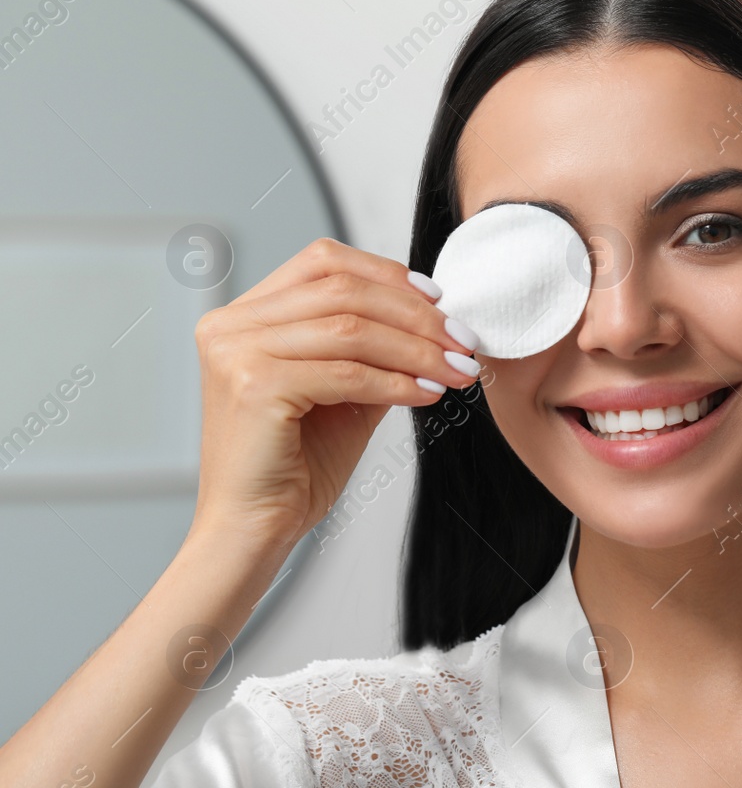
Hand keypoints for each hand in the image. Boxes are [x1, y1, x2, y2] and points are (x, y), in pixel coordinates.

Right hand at [189, 237, 480, 549]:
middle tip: (464, 342)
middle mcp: (231, 325)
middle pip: (342, 290)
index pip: (323, 261)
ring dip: (418, 350)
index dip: (387, 274)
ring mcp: (237, 352)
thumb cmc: (294, 465)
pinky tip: (429, 395)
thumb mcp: (344, 392)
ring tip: (458, 371)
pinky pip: (347, 372)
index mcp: (245, 316)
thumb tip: (435, 322)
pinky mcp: (254, 386)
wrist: (256, 526)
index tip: (440, 301)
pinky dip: (397, 382)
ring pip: (350, 328)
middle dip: (416, 315)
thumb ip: (374, 351)